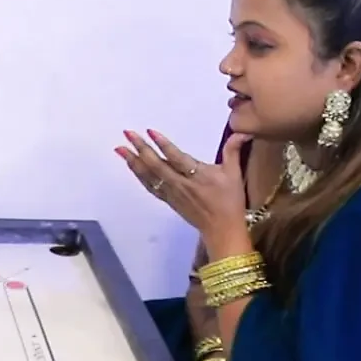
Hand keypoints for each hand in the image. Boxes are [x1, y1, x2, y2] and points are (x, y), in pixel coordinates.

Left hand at [116, 129, 249, 242]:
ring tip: (120, 148)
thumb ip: (233, 151)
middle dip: (140, 149)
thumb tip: (240, 132)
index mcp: (197, 176)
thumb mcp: (234, 174)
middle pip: (156, 165)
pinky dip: (139, 175)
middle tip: (127, 134)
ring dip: (133, 162)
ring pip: (149, 176)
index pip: (176, 158)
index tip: (150, 132)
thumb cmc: (230, 201)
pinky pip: (150, 186)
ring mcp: (172, 193)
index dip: (163, 145)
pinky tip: (130, 165)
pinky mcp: (168, 200)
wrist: (221, 229)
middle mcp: (180, 184)